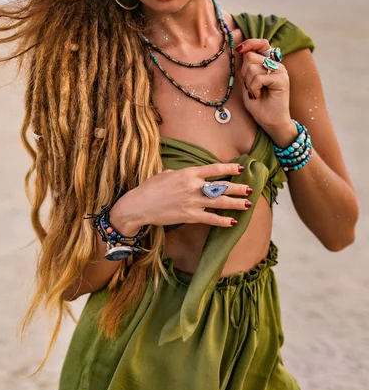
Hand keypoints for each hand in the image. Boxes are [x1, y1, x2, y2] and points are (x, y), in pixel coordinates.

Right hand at [109, 162, 253, 234]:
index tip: (241, 168)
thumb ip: (183, 174)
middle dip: (237, 188)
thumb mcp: (167, 174)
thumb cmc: (150, 188)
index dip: (229, 168)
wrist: (139, 205)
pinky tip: (232, 222)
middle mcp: (193, 186)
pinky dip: (222, 221)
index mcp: (188, 173)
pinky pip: (210, 219)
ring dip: (235, 203)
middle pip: (221, 186)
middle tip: (251, 189)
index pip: (214, 169)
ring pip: (219, 202)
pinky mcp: (189, 216)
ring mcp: (192, 201)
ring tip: (247, 204)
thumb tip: (192, 176)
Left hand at [234, 37, 292, 132]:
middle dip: (244, 73)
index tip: (240, 49)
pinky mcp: (282, 80)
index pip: (261, 44)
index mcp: (269, 63)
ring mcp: (281, 71)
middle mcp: (276, 64)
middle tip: (251, 86)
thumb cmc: (258, 104)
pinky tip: (259, 96)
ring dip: (249, 83)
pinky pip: (259, 78)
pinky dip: (254, 88)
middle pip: (250, 56)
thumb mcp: (247, 82)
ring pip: (253, 67)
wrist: (270, 122)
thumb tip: (239, 48)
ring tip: (255, 92)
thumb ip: (246, 66)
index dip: (250, 43)